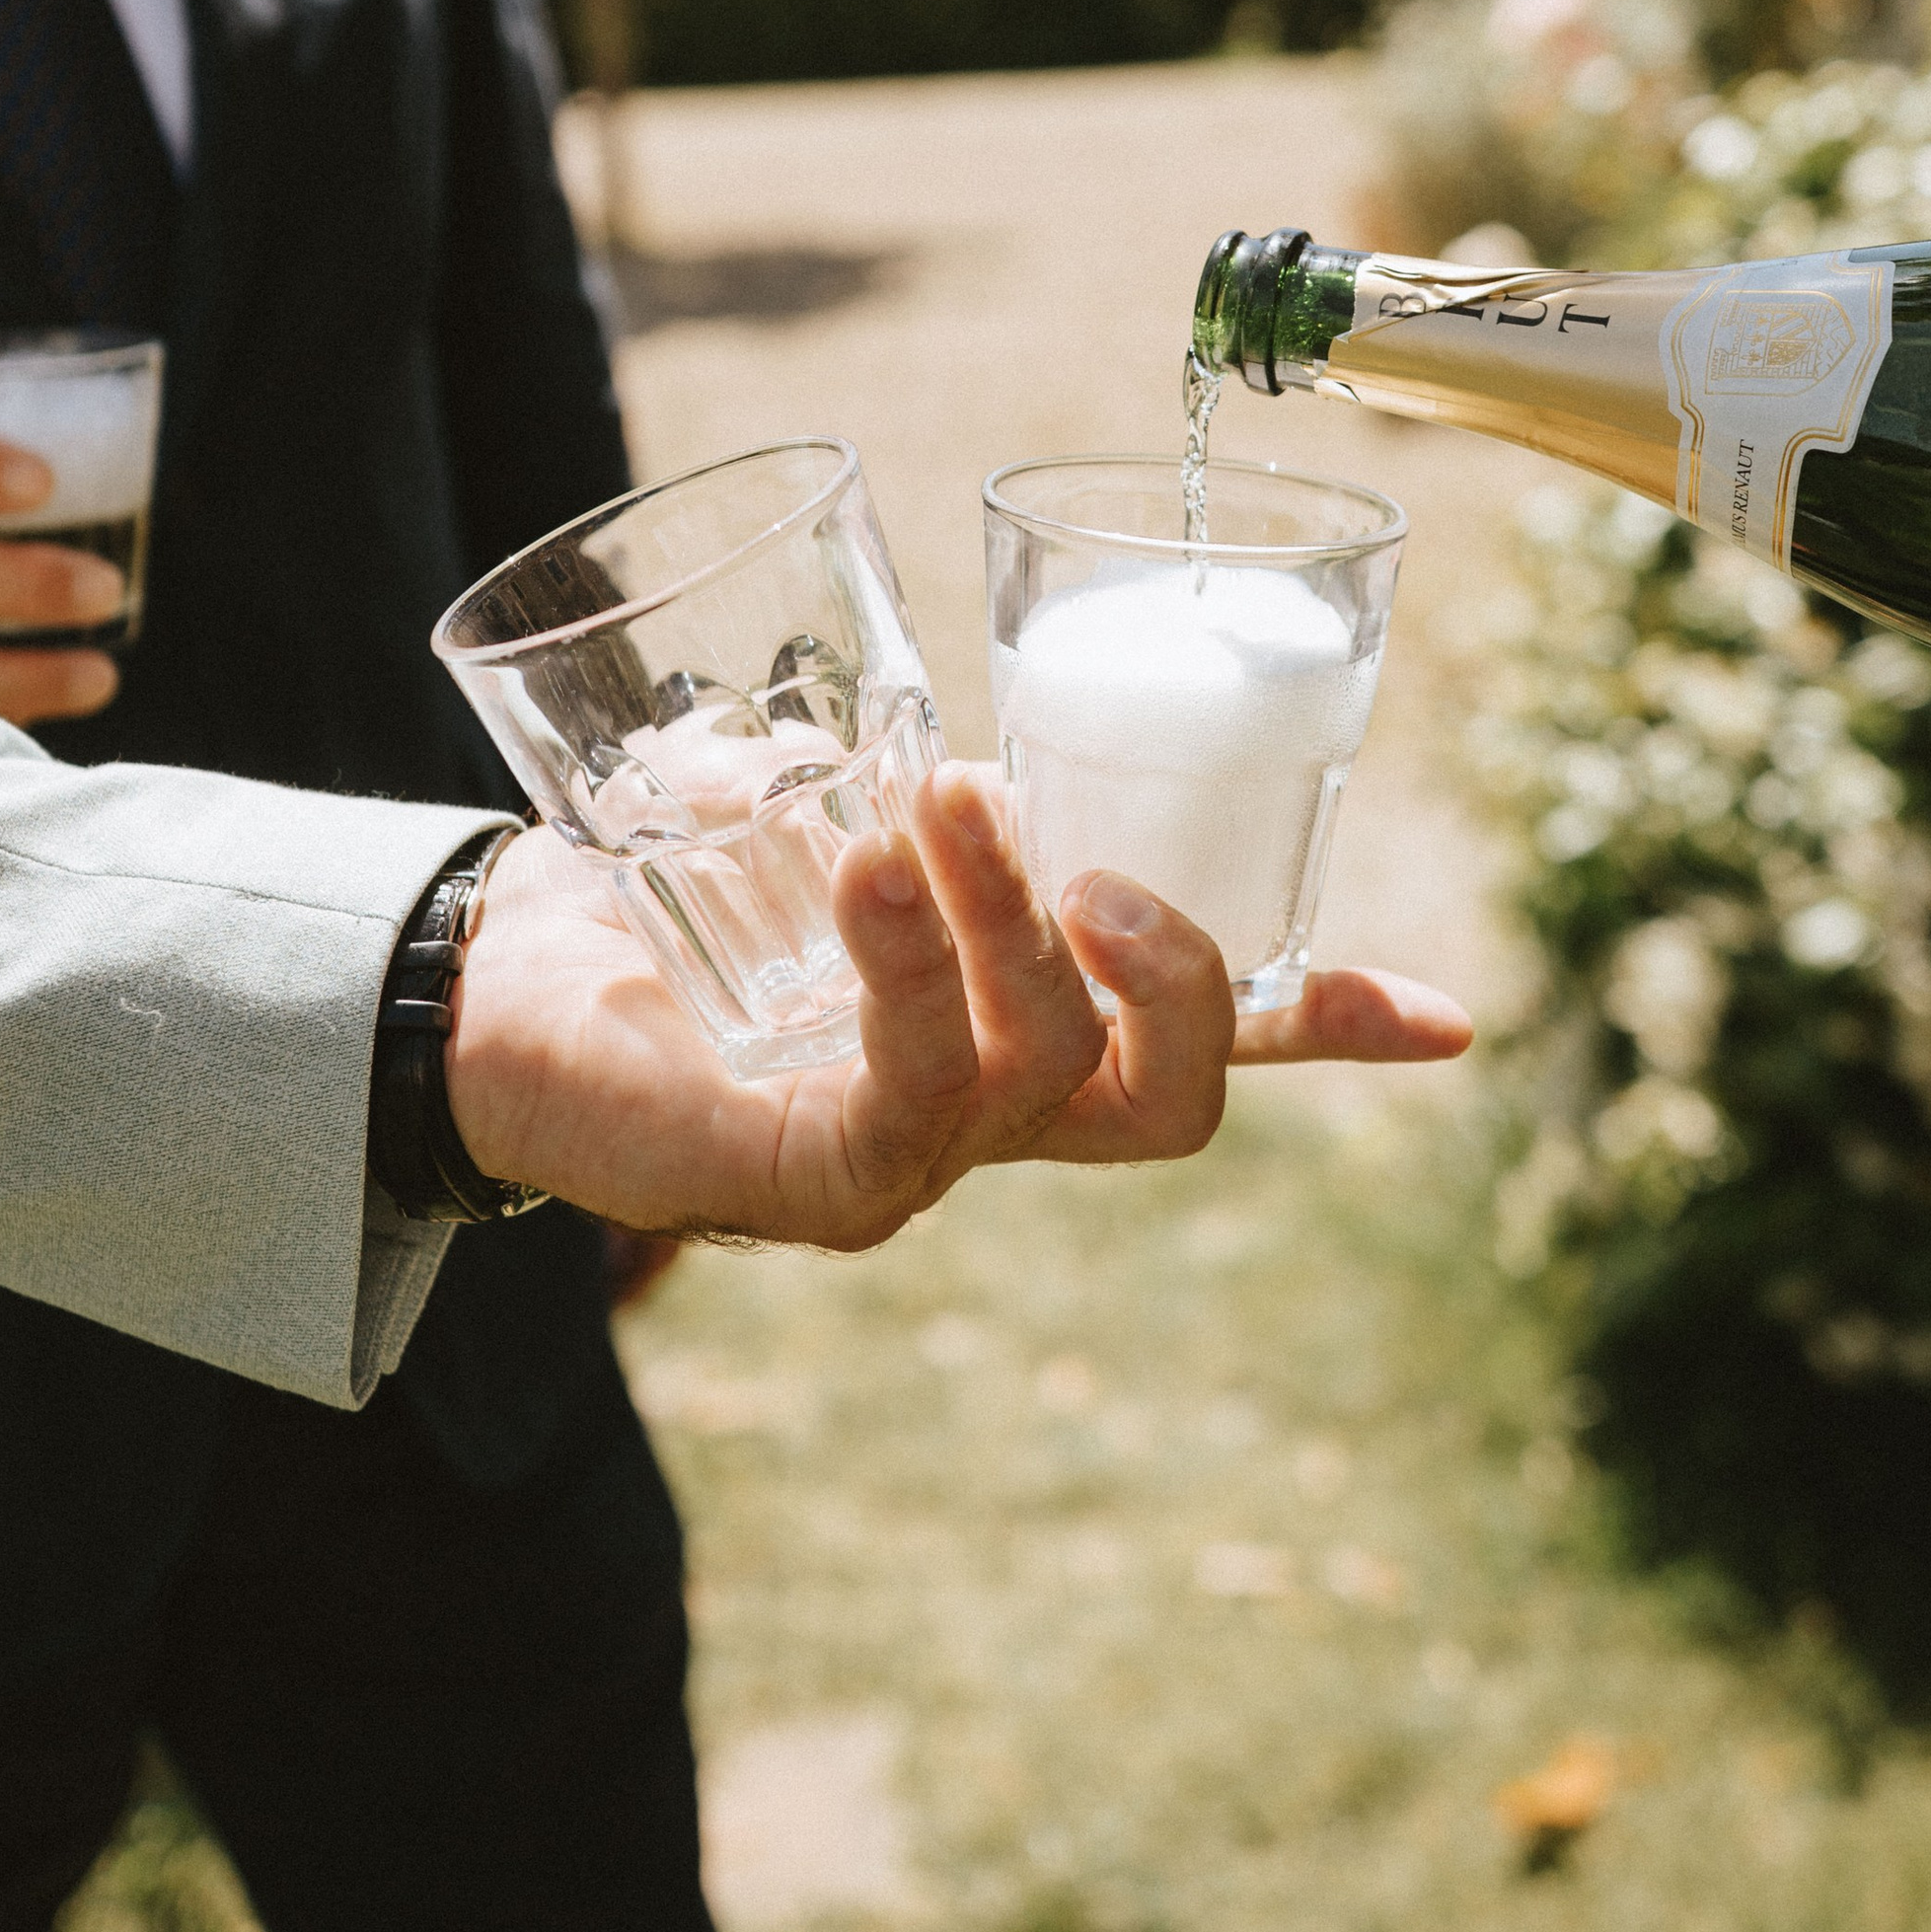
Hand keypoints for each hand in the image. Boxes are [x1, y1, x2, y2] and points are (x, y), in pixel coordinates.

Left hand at [448, 760, 1471, 1246]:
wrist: (479, 986)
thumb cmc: (655, 894)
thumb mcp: (804, 806)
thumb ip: (886, 779)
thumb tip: (906, 740)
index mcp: (1019, 1027)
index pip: (1209, 1049)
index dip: (1333, 1031)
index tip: (1451, 1021)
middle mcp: (988, 1117)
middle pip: (1171, 1103)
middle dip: (1175, 970)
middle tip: (1074, 845)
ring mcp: (909, 1167)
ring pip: (1047, 1082)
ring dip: (1009, 926)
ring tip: (933, 802)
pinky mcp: (807, 1191)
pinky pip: (907, 1108)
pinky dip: (909, 979)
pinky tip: (865, 881)